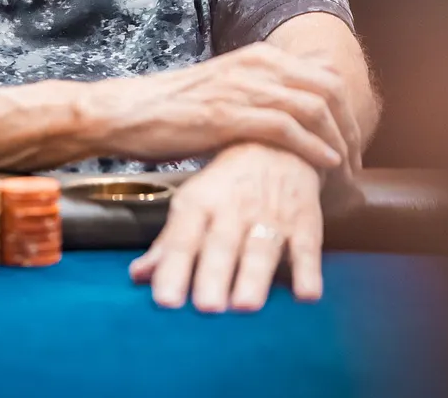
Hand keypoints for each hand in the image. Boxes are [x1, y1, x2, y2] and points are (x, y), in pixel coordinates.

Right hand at [85, 42, 362, 172]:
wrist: (129, 112)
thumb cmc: (174, 109)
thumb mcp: (225, 90)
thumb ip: (258, 95)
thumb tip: (291, 117)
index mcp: (258, 57)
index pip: (323, 77)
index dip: (347, 110)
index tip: (353, 140)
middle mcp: (256, 65)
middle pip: (328, 90)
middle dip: (350, 126)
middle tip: (357, 158)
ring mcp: (243, 87)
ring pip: (313, 108)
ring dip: (338, 141)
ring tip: (347, 168)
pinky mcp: (229, 114)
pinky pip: (287, 127)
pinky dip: (313, 147)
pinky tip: (325, 165)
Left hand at [131, 143, 323, 311]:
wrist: (277, 140)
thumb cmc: (227, 183)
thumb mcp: (194, 202)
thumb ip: (169, 242)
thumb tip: (138, 276)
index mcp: (200, 202)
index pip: (184, 237)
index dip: (174, 267)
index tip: (165, 301)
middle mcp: (234, 207)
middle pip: (222, 244)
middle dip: (214, 274)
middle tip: (207, 308)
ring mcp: (272, 213)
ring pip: (262, 247)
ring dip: (254, 276)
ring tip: (245, 305)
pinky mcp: (305, 220)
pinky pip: (308, 246)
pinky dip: (309, 270)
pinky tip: (306, 295)